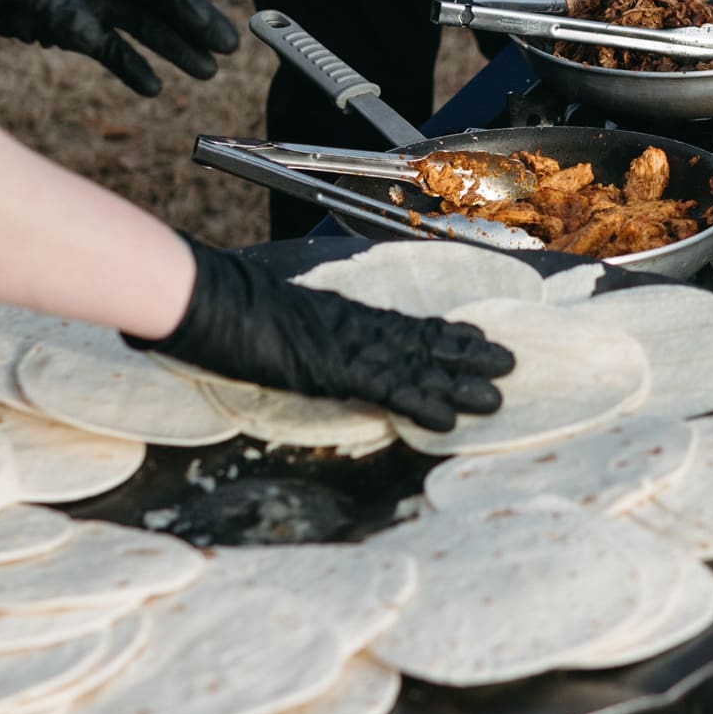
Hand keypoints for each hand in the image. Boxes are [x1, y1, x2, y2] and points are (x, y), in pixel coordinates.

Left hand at [0, 0, 238, 95]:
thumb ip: (56, 2)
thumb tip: (95, 37)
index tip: (208, 24)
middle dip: (187, 23)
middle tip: (222, 51)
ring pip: (132, 25)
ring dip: (166, 48)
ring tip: (201, 72)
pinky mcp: (52, 23)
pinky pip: (100, 46)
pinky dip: (124, 65)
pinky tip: (149, 86)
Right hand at [146, 242, 512, 430]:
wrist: (203, 295)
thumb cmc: (223, 305)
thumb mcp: (265, 321)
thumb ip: (289, 331)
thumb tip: (295, 341)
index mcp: (337, 313)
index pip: (399, 323)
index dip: (441, 332)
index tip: (474, 335)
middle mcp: (350, 325)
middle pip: (420, 338)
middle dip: (466, 352)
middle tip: (509, 362)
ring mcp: (345, 344)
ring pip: (417, 363)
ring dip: (459, 380)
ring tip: (498, 393)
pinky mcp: (335, 366)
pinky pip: (388, 387)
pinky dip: (423, 402)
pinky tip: (449, 418)